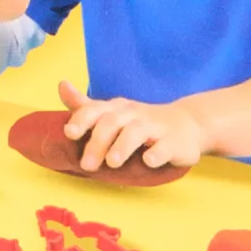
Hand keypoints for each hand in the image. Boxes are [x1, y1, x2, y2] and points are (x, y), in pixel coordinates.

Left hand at [58, 80, 207, 170]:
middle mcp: (134, 114)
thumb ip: (85, 106)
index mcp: (116, 109)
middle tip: (87, 165)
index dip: (81, 120)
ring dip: (122, 147)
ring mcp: (156, 127)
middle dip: (97, 143)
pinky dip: (156, 153)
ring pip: (136, 132)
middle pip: (112, 123)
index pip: (95, 110)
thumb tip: (62, 85)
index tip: (69, 133)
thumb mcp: (112, 113)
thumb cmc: (141, 122)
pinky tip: (148, 160)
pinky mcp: (176, 142)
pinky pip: (166, 146)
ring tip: (112, 163)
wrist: (188, 124)